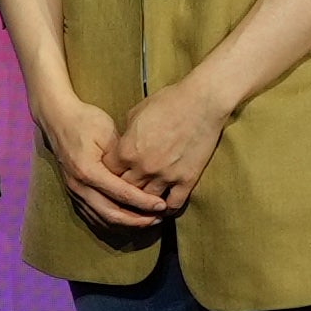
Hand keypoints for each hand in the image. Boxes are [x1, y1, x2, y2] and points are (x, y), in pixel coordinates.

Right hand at [35, 92, 172, 235]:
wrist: (57, 118)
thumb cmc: (85, 121)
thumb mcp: (108, 133)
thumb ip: (124, 158)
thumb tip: (144, 177)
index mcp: (88, 171)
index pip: (121, 194)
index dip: (144, 202)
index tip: (162, 205)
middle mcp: (79, 186)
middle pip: (112, 214)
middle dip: (138, 220)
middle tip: (158, 218)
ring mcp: (74, 191)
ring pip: (102, 219)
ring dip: (126, 224)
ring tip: (148, 220)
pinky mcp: (73, 193)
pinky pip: (94, 216)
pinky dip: (113, 221)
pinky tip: (128, 219)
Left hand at [108, 83, 234, 209]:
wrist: (202, 102)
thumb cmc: (168, 101)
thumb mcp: (136, 114)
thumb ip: (126, 136)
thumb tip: (122, 146)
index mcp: (127, 150)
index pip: (108, 173)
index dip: (109, 174)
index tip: (112, 175)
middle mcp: (143, 167)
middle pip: (124, 190)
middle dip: (123, 191)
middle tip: (124, 194)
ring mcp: (166, 175)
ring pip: (147, 201)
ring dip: (144, 203)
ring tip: (142, 205)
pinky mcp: (187, 179)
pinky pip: (174, 204)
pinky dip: (166, 208)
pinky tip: (163, 208)